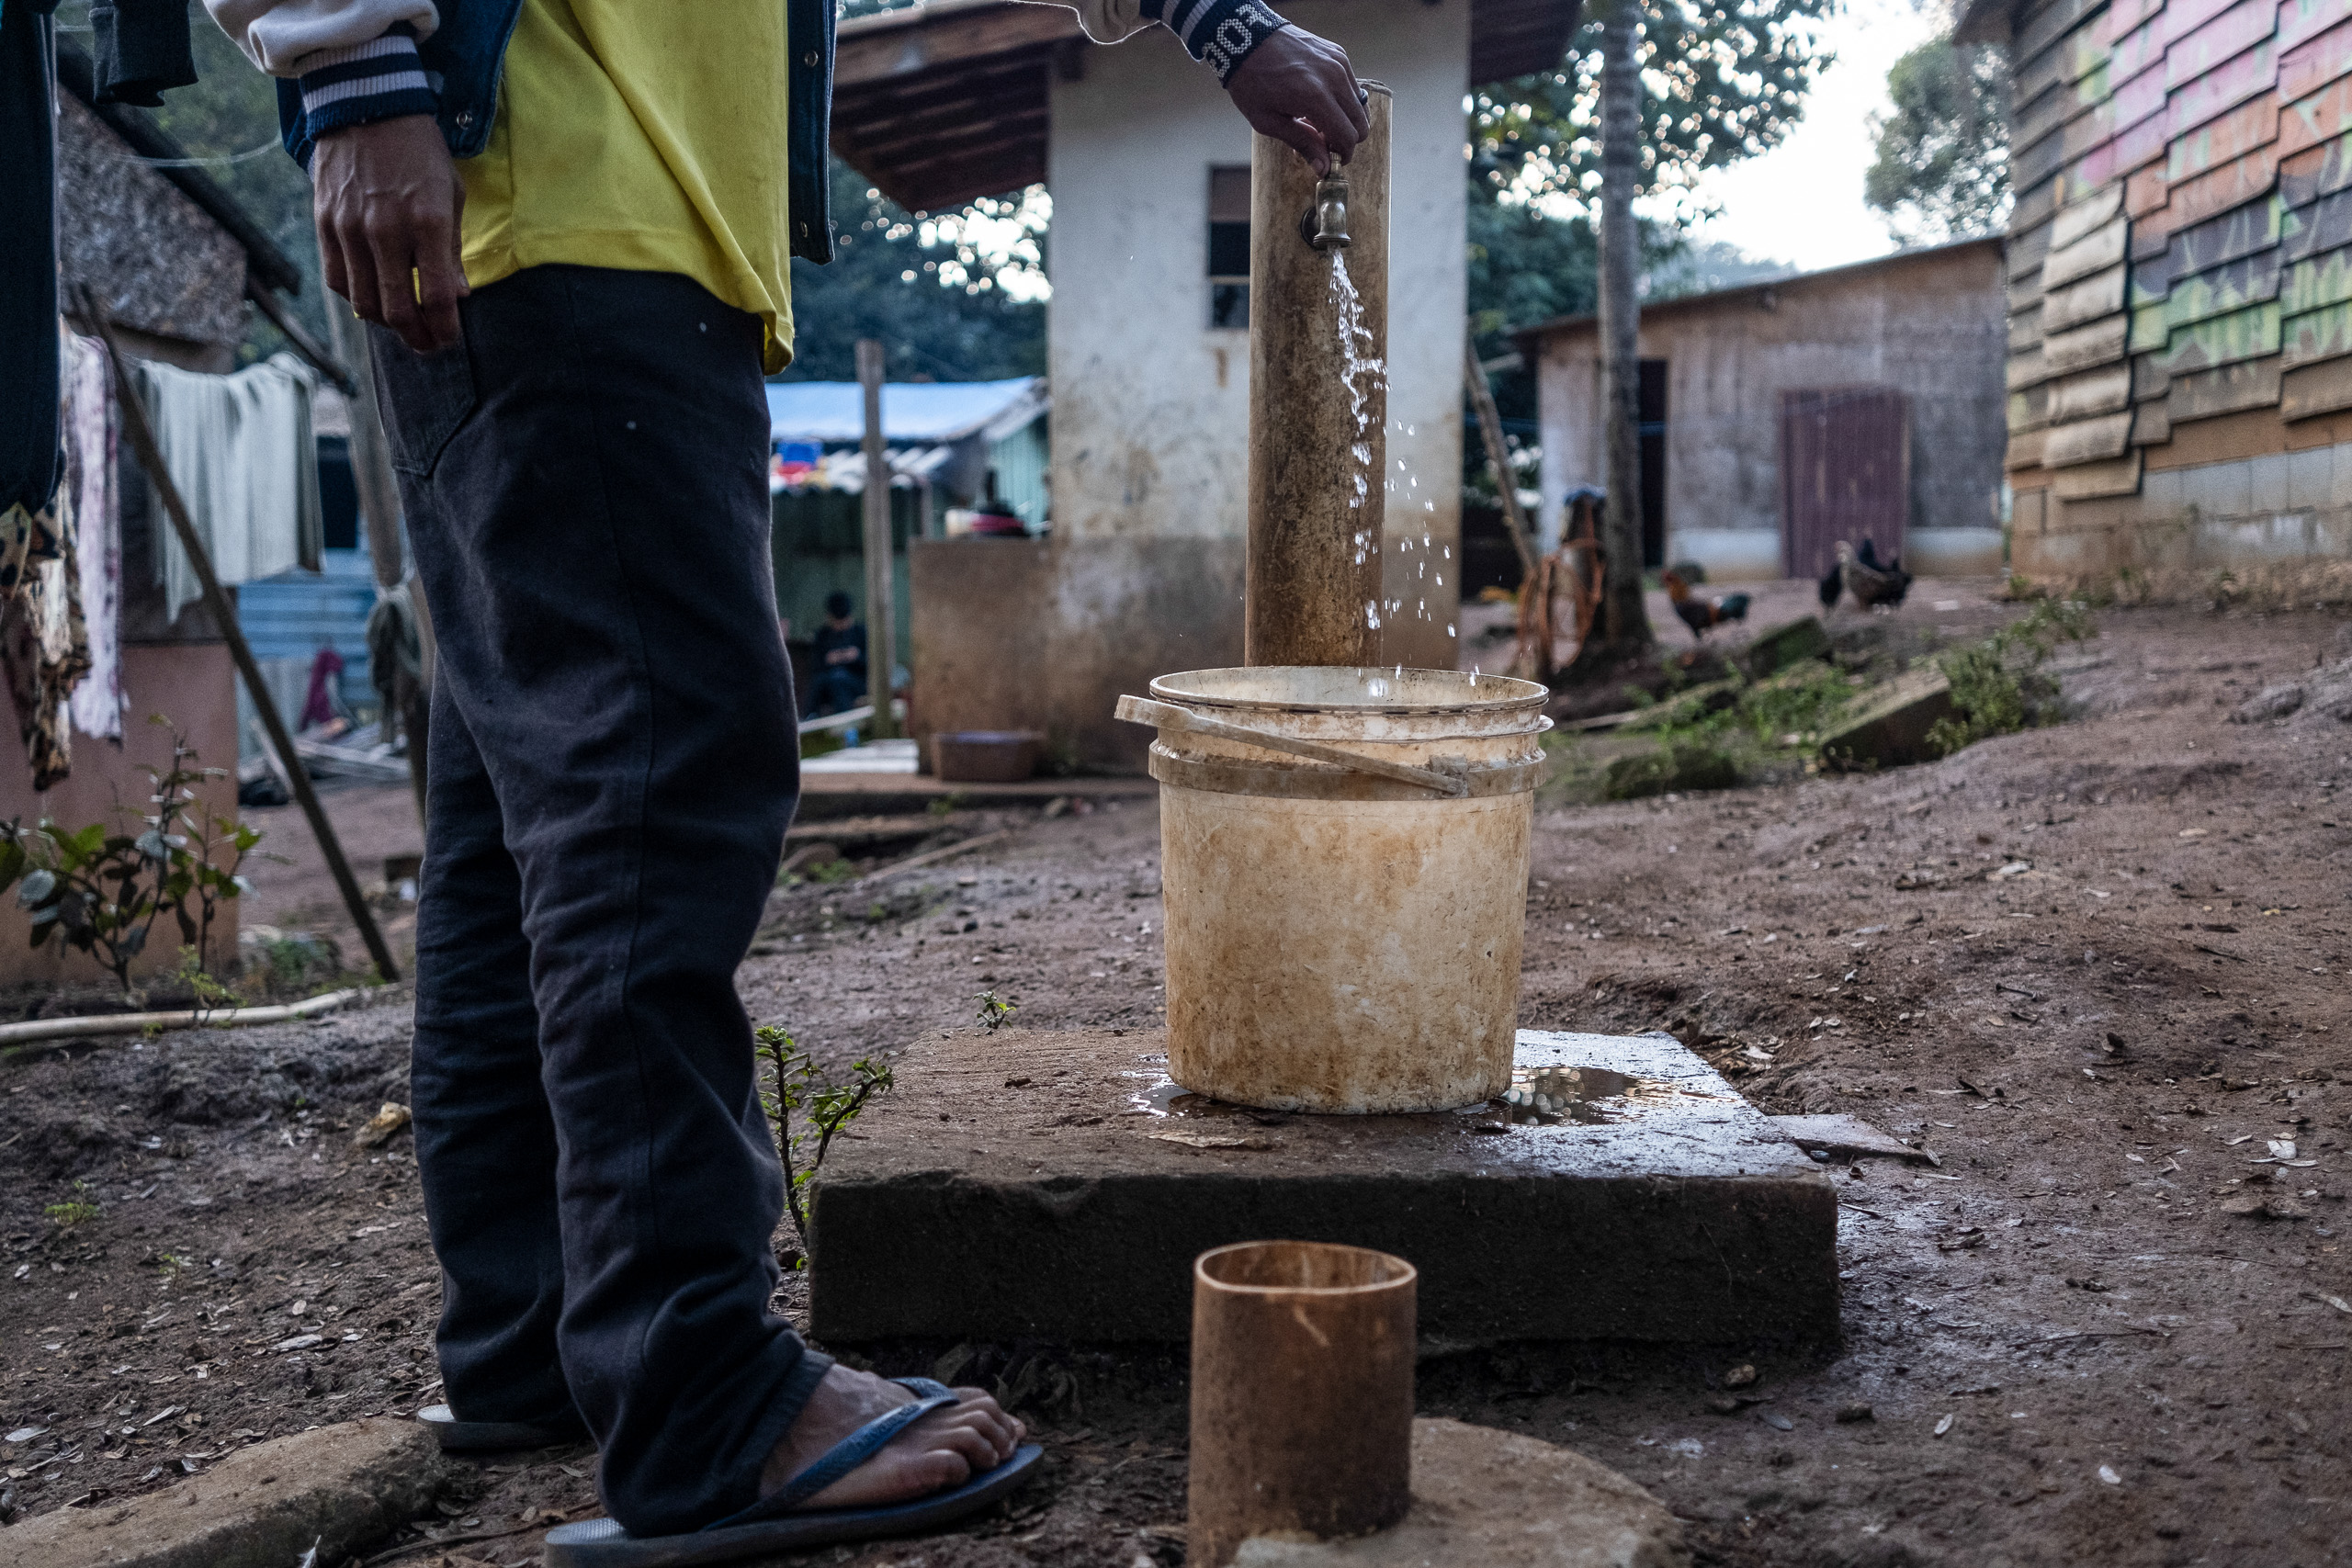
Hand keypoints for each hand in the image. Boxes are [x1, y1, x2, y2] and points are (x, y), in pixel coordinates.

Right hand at [312, 114, 468, 353]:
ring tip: (403, 325)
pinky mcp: (324, 223)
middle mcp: (386, 230)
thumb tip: (456, 297)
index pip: (436, 298)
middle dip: (416, 338)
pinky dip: (355, 298)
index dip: (445, 329)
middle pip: (396, 310)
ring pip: (363, 302)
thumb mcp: (451, 195)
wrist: (367, 105)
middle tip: (428, 345)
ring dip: (386, 324)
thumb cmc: (419, 152)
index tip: (449, 338)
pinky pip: (337, 279)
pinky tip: (372, 297)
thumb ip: (451, 250)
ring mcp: (350, 228)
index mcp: (427, 222)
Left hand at [1224, 27, 1368, 175]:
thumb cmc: (1251, 82)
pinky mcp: (1337, 54)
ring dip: (1345, 120)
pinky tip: (1318, 102)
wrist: (1246, 39)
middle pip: (1361, 122)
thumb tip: (1325, 168)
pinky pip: (1351, 85)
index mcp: (1316, 97)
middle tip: (1325, 143)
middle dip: (1347, 139)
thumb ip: (1302, 143)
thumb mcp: (1268, 121)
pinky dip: (1342, 100)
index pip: (1348, 136)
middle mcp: (1333, 77)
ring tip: (1318, 122)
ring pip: (1360, 104)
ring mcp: (1338, 62)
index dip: (1343, 155)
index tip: (1333, 162)